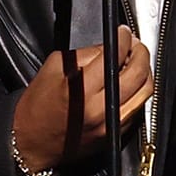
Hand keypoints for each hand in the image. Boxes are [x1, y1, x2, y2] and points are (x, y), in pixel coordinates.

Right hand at [11, 26, 151, 171]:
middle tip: (135, 44)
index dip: (123, 39)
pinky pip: (138, 108)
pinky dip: (138, 91)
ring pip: (145, 92)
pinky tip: (130, 83)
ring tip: (136, 62)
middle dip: (140, 52)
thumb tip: (109, 46)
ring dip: (145, 72)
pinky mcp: (116, 134)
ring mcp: (112, 124)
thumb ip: (85, 55)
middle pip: (138, 73)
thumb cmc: (37, 106)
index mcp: (83, 89)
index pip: (115, 55)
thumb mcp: (53, 68)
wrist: (31, 142)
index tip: (124, 32)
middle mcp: (101, 108)